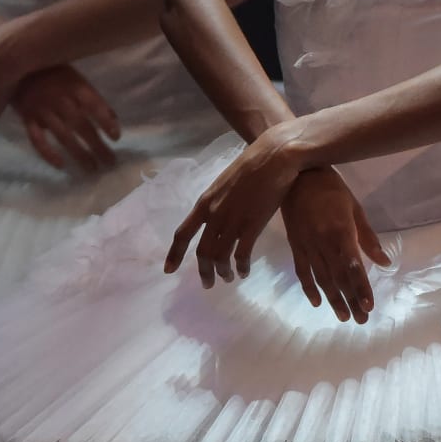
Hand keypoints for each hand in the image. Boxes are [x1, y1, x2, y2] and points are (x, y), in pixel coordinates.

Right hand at [12, 65, 119, 170]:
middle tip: (110, 162)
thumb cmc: (52, 71)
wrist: (15, 64)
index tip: (116, 138)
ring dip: (79, 153)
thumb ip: (92, 98)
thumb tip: (113, 119)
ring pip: (63, 135)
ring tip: (92, 168)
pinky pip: (37, 139)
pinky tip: (61, 165)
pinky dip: (48, 153)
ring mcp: (42, 109)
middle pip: (81, 125)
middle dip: (97, 145)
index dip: (105, 121)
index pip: (94, 104)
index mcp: (74, 86)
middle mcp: (59, 99)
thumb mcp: (75, 78)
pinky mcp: (27, 118)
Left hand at [165, 122, 303, 286]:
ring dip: (223, 272)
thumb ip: (216, 202)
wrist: (272, 157)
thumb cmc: (250, 166)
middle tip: (208, 283)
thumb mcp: (223, 183)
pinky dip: (241, 267)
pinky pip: (242, 255)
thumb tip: (215, 216)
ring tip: (227, 278)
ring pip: (220, 257)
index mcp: (204, 203)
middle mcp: (214, 215)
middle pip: (202, 252)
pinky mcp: (252, 226)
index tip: (168, 270)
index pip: (182, 234)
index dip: (174, 254)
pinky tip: (244, 272)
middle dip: (204, 272)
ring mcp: (233, 221)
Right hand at [280, 168, 389, 323]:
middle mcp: (322, 242)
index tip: (368, 306)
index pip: (352, 266)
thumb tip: (385, 262)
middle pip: (337, 277)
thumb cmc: (331, 189)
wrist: (296, 175)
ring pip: (320, 278)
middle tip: (360, 320)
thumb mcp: (355, 208)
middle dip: (350, 300)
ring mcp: (306, 245)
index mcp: (340, 231)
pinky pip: (302, 271)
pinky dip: (308, 288)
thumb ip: (368, 238)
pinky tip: (317, 302)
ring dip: (332, 299)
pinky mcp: (295, 245)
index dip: (360, 287)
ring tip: (344, 317)